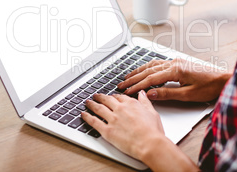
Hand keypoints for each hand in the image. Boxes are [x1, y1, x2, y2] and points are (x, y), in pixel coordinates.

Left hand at [81, 92, 198, 170]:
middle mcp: (120, 109)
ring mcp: (113, 119)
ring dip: (91, 104)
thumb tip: (142, 93)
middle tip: (95, 96)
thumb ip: (145, 102)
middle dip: (100, 97)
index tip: (111, 97)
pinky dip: (87, 117)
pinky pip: (94, 122)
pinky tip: (83, 114)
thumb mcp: (152, 112)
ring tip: (87, 102)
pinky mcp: (107, 131)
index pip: (119, 97)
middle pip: (106, 100)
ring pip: (98, 108)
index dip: (113, 97)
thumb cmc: (153, 131)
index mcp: (131, 104)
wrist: (149, 144)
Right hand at [118, 58, 230, 101]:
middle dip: (133, 78)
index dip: (137, 86)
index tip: (127, 91)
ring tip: (127, 77)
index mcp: (175, 70)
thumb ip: (167, 94)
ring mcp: (176, 61)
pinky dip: (147, 67)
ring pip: (152, 65)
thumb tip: (150, 94)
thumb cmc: (209, 87)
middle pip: (148, 70)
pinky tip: (143, 70)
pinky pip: (158, 63)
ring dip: (138, 71)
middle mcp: (174, 63)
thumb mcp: (188, 95)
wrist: (223, 79)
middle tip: (121, 84)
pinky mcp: (179, 63)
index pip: (150, 79)